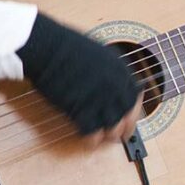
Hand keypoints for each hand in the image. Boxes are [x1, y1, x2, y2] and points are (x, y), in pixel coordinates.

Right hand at [17, 14, 141, 145]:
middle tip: (121, 135)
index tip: (129, 117)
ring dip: (109, 135)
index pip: (136, 97)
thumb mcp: (99, 53)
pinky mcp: (81, 110)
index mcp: (121, 71)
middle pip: (129, 115)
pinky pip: (93, 133)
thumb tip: (115, 82)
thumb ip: (111, 70)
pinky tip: (89, 139)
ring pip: (114, 127)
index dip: (133, 111)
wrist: (48, 47)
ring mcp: (100, 99)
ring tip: (104, 137)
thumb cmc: (67, 45)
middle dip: (126, 128)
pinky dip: (92, 139)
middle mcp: (115, 87)